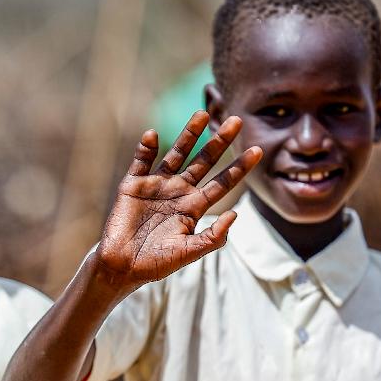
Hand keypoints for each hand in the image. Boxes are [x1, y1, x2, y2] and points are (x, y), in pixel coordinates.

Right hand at [95, 111, 260, 287]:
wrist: (122, 267)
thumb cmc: (156, 264)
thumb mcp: (189, 252)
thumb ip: (213, 237)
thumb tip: (236, 214)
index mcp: (194, 207)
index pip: (222, 183)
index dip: (239, 168)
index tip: (258, 151)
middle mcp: (178, 191)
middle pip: (203, 161)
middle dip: (219, 142)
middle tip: (236, 121)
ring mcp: (156, 185)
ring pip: (176, 154)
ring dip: (189, 134)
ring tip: (203, 114)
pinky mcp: (133, 185)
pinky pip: (141, 161)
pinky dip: (146, 148)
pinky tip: (153, 135)